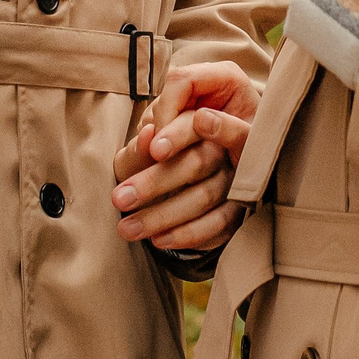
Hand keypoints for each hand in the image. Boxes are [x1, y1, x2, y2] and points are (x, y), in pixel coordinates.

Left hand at [110, 61, 258, 251]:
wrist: (185, 170)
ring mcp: (237, 180)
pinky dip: (186, 235)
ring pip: (204, 197)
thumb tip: (148, 134)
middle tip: (119, 198)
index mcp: (211, 117)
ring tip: (126, 227)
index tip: (155, 149)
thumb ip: (149, 138)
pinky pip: (217, 226)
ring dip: (162, 215)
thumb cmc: (166, 145)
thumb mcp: (153, 136)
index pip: (198, 123)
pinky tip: (157, 240)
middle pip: (197, 162)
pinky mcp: (239, 210)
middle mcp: (230, 148)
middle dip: (155, 182)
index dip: (178, 135)